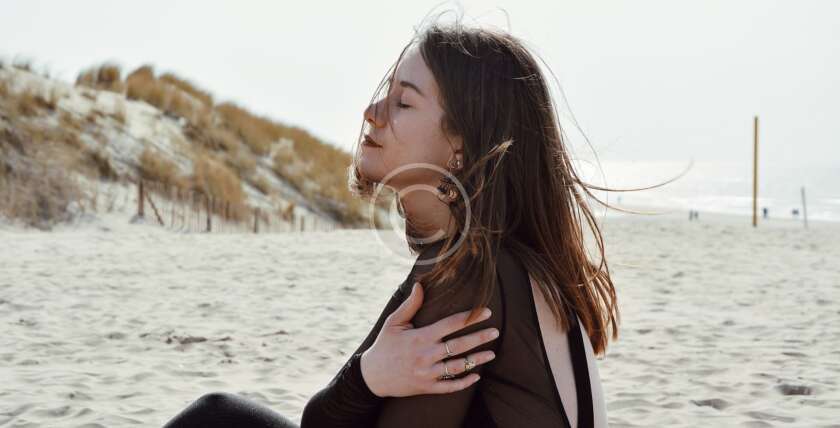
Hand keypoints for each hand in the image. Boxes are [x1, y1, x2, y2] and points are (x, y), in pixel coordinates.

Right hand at [360, 282, 498, 397]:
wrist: (372, 375)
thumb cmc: (385, 345)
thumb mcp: (394, 322)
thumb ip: (410, 304)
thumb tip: (420, 284)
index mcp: (420, 337)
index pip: (451, 324)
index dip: (470, 317)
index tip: (486, 312)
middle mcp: (425, 355)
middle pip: (459, 345)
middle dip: (479, 337)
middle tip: (495, 332)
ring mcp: (427, 373)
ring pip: (458, 366)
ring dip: (477, 360)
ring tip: (492, 353)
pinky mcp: (426, 387)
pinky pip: (449, 386)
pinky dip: (464, 382)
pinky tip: (477, 375)